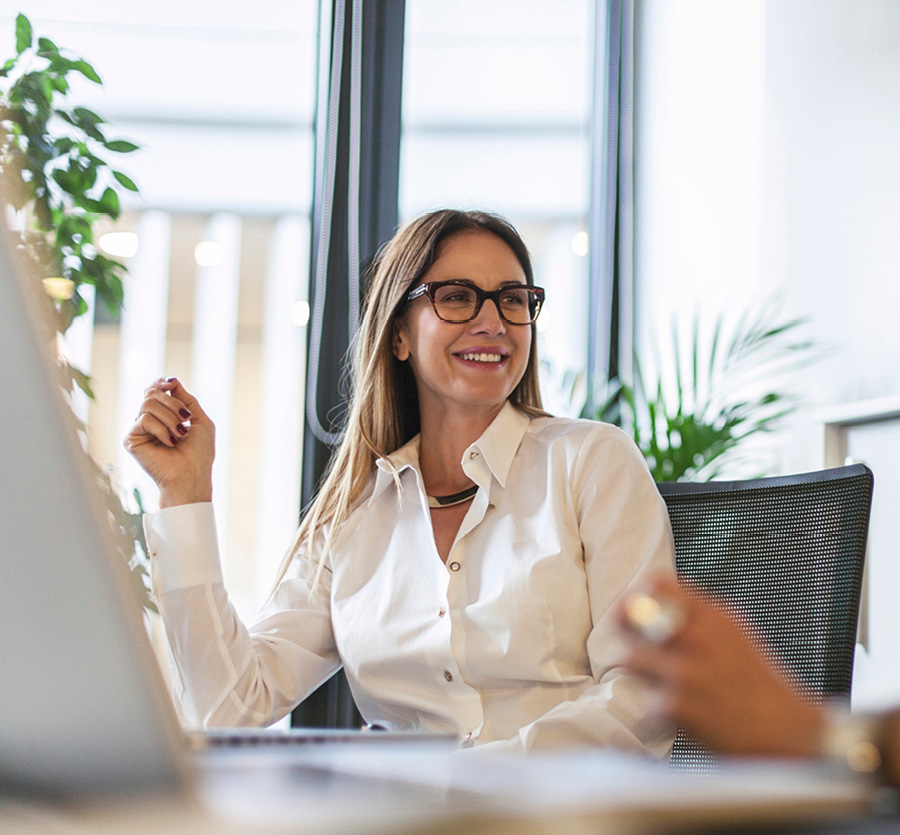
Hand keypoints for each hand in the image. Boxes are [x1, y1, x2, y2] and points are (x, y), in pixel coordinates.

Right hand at [123, 377, 214, 507]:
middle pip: (151, 393)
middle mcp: (149, 422)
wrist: (192, 475)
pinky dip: (162, 429)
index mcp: (163, 417)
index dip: (161, 383)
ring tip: (179, 434)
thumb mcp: (200, 420)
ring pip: (148, 403)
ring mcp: (139, 431)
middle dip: (173, 403)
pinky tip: (169, 443)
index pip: (154, 391)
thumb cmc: (199, 453)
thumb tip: (172, 381)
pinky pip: (144, 419)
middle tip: (185, 420)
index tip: (172, 383)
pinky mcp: (131, 440)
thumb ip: (187, 400)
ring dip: (170, 417)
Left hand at [620, 575, 824, 756]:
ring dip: (639, 671)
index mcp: (715, 616)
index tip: (636, 610)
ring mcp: (687, 672)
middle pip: (634, 615)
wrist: (788, 733)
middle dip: (627, 630)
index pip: (657, 585)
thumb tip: (649, 601)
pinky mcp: (678, 706)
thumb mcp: (735, 634)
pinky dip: (656, 708)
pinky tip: (681, 712)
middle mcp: (699, 638)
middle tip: (635, 644)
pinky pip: (645, 699)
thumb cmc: (760, 686)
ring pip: (629, 657)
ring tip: (660, 682)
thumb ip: (697, 617)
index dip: (640, 597)